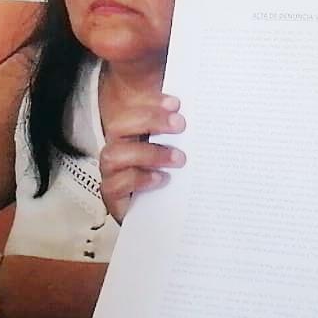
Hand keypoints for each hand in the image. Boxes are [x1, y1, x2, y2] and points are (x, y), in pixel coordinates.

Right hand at [99, 94, 186, 223]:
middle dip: (150, 121)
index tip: (176, 103)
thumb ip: (184, 128)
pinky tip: (161, 179)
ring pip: (114, 154)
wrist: (165, 214)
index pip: (133, 108)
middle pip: (120, 125)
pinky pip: (114, 185)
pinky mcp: (114, 195)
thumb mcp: (182, 146)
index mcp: (134, 129)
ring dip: (148, 153)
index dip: (151, 102)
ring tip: (179, 158)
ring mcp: (113, 171)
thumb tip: (204, 107)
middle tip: (180, 124)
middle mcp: (120, 146)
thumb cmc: (175, 173)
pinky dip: (138, 180)